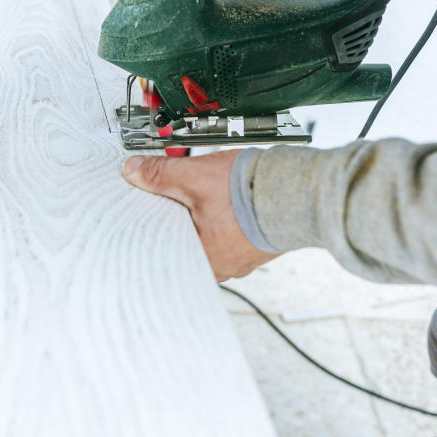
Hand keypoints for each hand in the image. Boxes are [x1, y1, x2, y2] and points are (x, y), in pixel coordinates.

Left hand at [122, 150, 278, 280]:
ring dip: (204, 216)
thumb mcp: (195, 176)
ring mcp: (242, 257)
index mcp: (202, 260)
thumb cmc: (254, 193)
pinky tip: (226, 198)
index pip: (164, 247)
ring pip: (210, 236)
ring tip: (203, 193)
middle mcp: (222, 266)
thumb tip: (133, 170)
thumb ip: (160, 174)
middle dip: (179, 217)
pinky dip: (225, 216)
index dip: (153, 224)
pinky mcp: (257, 243)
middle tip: (173, 196)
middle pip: (186, 241)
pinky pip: (231, 232)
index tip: (147, 208)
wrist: (302, 189)